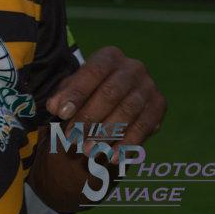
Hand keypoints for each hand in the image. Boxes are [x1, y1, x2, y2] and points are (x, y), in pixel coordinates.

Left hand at [46, 46, 165, 153]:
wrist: (118, 94)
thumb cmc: (90, 89)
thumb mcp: (75, 87)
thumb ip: (64, 95)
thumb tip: (55, 106)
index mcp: (110, 56)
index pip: (92, 73)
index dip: (76, 93)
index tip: (60, 114)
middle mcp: (133, 67)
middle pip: (110, 94)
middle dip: (89, 118)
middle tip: (73, 138)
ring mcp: (149, 86)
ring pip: (127, 112)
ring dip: (106, 134)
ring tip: (88, 150)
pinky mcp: (159, 105)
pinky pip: (144, 127)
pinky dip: (127, 144)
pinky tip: (112, 157)